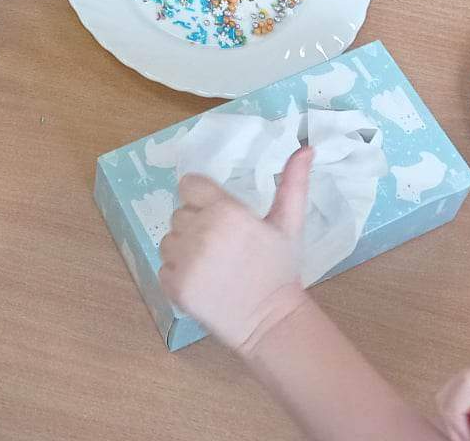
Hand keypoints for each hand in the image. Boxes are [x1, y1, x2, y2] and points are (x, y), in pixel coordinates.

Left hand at [158, 144, 313, 355]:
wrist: (271, 322)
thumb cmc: (280, 270)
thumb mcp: (289, 224)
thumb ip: (293, 183)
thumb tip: (306, 147)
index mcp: (226, 210)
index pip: (188, 185)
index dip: (200, 199)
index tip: (217, 217)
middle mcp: (201, 231)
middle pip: (179, 214)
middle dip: (196, 227)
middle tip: (223, 249)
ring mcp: (186, 260)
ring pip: (168, 241)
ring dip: (184, 252)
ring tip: (213, 268)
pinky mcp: (175, 286)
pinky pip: (163, 269)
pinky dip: (178, 277)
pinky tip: (204, 285)